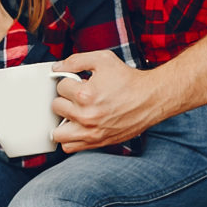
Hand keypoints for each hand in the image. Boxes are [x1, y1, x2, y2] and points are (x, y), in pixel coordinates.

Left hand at [50, 51, 168, 150]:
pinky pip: (70, 147)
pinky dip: (70, 138)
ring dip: (62, 121)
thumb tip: (56, 67)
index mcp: (85, 94)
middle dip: (65, 99)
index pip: (60, 87)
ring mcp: (91, 132)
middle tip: (76, 97)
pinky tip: (77, 127)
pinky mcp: (97, 142)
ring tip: (72, 113)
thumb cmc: (128, 80)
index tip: (79, 83)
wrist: (150, 99)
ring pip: (58, 133)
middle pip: (56, 107)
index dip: (69, 82)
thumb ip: (76, 60)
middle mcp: (86, 116)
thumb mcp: (103, 60)